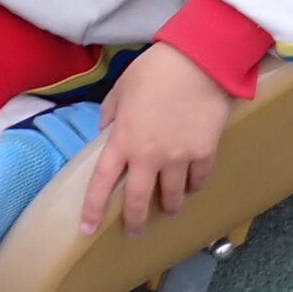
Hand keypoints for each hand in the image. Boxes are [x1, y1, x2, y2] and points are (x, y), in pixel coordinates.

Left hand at [78, 43, 231, 235]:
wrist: (199, 60)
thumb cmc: (155, 70)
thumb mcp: (121, 90)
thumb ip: (110, 116)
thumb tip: (107, 133)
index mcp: (123, 139)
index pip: (102, 183)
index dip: (93, 209)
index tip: (88, 229)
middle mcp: (149, 156)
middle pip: (138, 201)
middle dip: (135, 221)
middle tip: (135, 230)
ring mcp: (179, 157)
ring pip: (172, 197)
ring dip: (168, 207)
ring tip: (168, 209)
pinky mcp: (204, 153)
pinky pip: (198, 181)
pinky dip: (193, 187)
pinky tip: (190, 187)